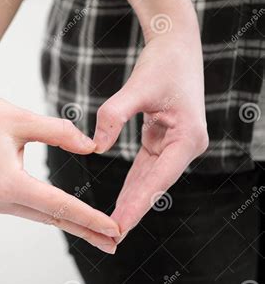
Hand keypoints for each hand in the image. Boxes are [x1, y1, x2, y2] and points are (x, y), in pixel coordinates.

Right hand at [0, 77, 119, 252]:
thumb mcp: (22, 119)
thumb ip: (60, 133)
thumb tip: (91, 146)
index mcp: (7, 182)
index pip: (58, 205)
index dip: (90, 217)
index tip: (114, 228)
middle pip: (51, 218)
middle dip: (85, 231)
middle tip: (114, 244)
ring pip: (39, 215)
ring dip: (68, 223)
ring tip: (96, 233)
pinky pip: (26, 209)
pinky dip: (49, 213)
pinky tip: (65, 216)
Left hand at [93, 33, 208, 239]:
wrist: (176, 48)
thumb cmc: (163, 64)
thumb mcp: (137, 87)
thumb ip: (114, 115)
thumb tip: (95, 147)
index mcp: (188, 138)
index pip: (158, 179)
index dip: (138, 203)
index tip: (120, 225)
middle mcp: (185, 146)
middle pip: (155, 185)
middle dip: (134, 209)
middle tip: (113, 235)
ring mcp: (175, 145)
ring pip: (150, 180)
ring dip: (132, 200)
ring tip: (114, 225)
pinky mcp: (163, 141)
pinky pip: (146, 168)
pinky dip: (133, 184)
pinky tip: (121, 200)